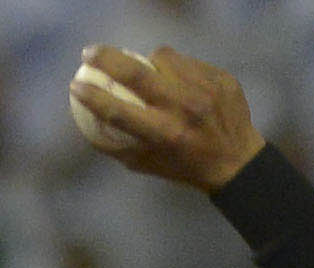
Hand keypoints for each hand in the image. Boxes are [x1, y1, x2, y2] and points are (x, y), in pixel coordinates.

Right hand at [69, 46, 264, 192]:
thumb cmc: (185, 166)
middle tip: (88, 53)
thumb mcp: (149, 166)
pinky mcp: (220, 77)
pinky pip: (186, 61)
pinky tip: (178, 80)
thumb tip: (85, 125)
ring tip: (148, 71)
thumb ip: (118, 146)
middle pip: (135, 73)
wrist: (238, 161)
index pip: (119, 111)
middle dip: (106, 58)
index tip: (75, 85)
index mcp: (165, 135)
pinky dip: (176, 68)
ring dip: (148, 61)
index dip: (92, 97)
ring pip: (162, 57)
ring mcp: (205, 89)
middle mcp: (185, 109)